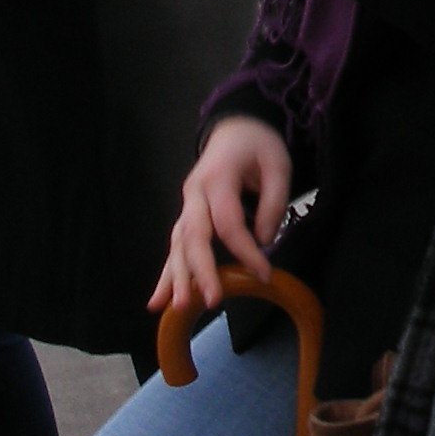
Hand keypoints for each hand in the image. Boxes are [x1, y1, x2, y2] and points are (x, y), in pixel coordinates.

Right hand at [149, 115, 294, 315]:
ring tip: (177, 307)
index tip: (264, 274)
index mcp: (218, 177)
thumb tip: (264, 241)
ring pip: (177, 244)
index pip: (228, 221)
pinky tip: (157, 302)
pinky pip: (175, 247)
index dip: (245, 250)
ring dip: (177, 277)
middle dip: (200, 270)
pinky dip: (166, 275)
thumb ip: (274, 202)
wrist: (235, 128)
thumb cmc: (258, 146)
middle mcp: (195, 192)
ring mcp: (187, 205)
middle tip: (211, 300)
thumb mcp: (278, 164)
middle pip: (193, 235)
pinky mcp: (187, 216)